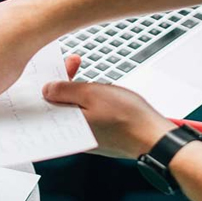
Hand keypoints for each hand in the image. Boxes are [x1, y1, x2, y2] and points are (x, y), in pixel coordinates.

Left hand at [43, 57, 175, 158]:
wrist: (155, 139)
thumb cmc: (127, 117)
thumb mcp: (91, 94)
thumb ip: (65, 90)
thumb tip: (46, 90)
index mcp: (66, 126)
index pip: (46, 100)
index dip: (50, 78)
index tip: (58, 64)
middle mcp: (72, 135)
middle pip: (58, 102)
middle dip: (64, 79)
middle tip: (75, 61)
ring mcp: (84, 136)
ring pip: (72, 108)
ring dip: (76, 88)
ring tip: (86, 74)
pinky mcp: (97, 136)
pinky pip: (84, 116)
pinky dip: (86, 101)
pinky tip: (96, 91)